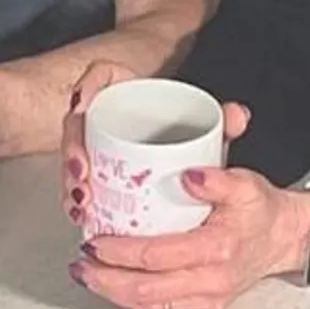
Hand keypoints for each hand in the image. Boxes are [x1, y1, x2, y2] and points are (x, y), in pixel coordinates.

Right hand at [58, 61, 247, 225]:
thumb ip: (219, 115)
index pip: (88, 91)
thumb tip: (238, 117)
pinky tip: (84, 219)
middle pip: (72, 135)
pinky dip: (78, 201)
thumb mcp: (201, 115)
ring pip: (72, 162)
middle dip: (71, 164)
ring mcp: (93, 139)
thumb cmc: (181, 116)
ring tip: (83, 210)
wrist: (173, 118)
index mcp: (114, 88)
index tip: (84, 139)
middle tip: (84, 187)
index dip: (82, 113)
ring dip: (71, 188)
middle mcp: (97, 112)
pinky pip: (79, 181)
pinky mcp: (95, 165)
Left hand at [69, 167, 309, 308]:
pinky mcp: (202, 304)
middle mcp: (211, 279)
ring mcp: (206, 296)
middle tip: (81, 261)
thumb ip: (216, 178)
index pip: (159, 255)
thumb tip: (188, 174)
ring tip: (87, 273)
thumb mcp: (244, 182)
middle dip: (106, 278)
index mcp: (218, 248)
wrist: (284, 237)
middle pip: (146, 289)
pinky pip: (160, 307)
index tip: (97, 238)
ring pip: (150, 304)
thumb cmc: (261, 209)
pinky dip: (131, 297)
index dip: (122, 251)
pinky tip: (113, 284)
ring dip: (113, 291)